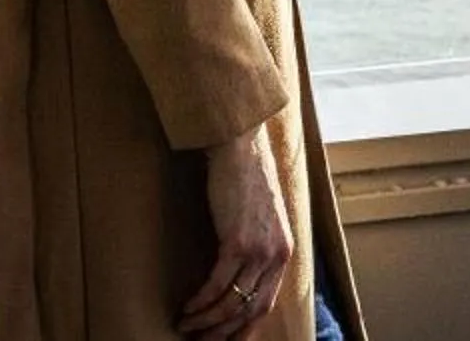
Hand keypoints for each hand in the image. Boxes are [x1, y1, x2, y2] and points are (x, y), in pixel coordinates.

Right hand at [180, 122, 291, 336]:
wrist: (241, 148)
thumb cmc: (247, 180)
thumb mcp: (262, 219)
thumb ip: (259, 246)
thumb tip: (240, 274)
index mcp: (284, 252)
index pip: (266, 303)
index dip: (245, 328)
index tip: (228, 340)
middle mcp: (276, 255)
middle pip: (249, 309)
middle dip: (223, 332)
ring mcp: (258, 249)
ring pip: (231, 301)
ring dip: (206, 321)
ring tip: (186, 327)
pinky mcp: (237, 241)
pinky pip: (216, 284)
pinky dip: (200, 301)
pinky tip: (186, 307)